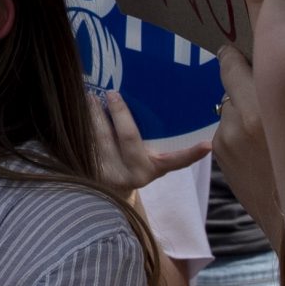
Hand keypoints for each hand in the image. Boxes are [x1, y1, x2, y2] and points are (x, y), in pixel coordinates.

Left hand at [88, 88, 212, 192]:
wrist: (108, 193)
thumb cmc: (134, 165)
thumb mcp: (150, 158)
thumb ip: (158, 139)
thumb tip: (161, 97)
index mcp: (155, 168)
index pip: (177, 160)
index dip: (192, 153)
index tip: (207, 145)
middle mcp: (135, 174)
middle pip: (129, 139)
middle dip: (121, 113)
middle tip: (113, 93)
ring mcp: (111, 175)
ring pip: (101, 140)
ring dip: (95, 116)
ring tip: (91, 95)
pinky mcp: (88, 173)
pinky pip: (85, 145)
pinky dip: (81, 125)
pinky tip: (77, 109)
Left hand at [214, 0, 280, 249]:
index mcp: (280, 102)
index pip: (263, 35)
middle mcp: (247, 111)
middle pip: (236, 63)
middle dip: (242, 59)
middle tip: (243, 54)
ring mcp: (228, 131)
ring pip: (232, 97)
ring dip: (244, 100)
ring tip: (264, 121)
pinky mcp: (219, 149)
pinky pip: (227, 125)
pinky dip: (240, 127)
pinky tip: (260, 147)